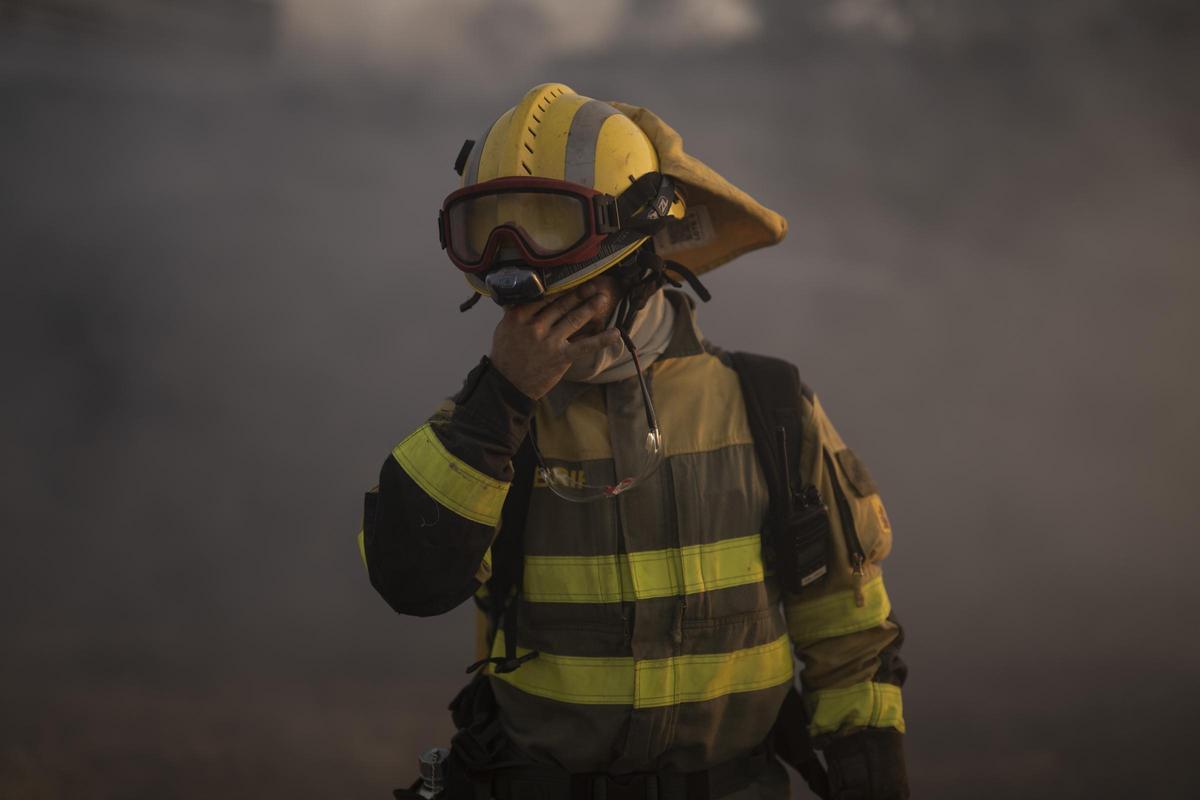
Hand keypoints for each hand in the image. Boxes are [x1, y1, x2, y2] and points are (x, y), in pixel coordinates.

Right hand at [489, 281, 619, 400]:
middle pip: (561, 305)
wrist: (508, 384)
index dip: (561, 289)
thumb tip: (528, 296)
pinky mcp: (561, 356)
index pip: (544, 297)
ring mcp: (549, 341)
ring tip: (603, 297)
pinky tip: (615, 333)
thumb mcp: (504, 328)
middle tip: (593, 284)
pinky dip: (602, 339)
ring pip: (574, 319)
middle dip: (579, 293)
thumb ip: (517, 312)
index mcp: (519, 316)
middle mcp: (535, 326)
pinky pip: (585, 345)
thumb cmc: (506, 356)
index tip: (572, 280)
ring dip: (591, 306)